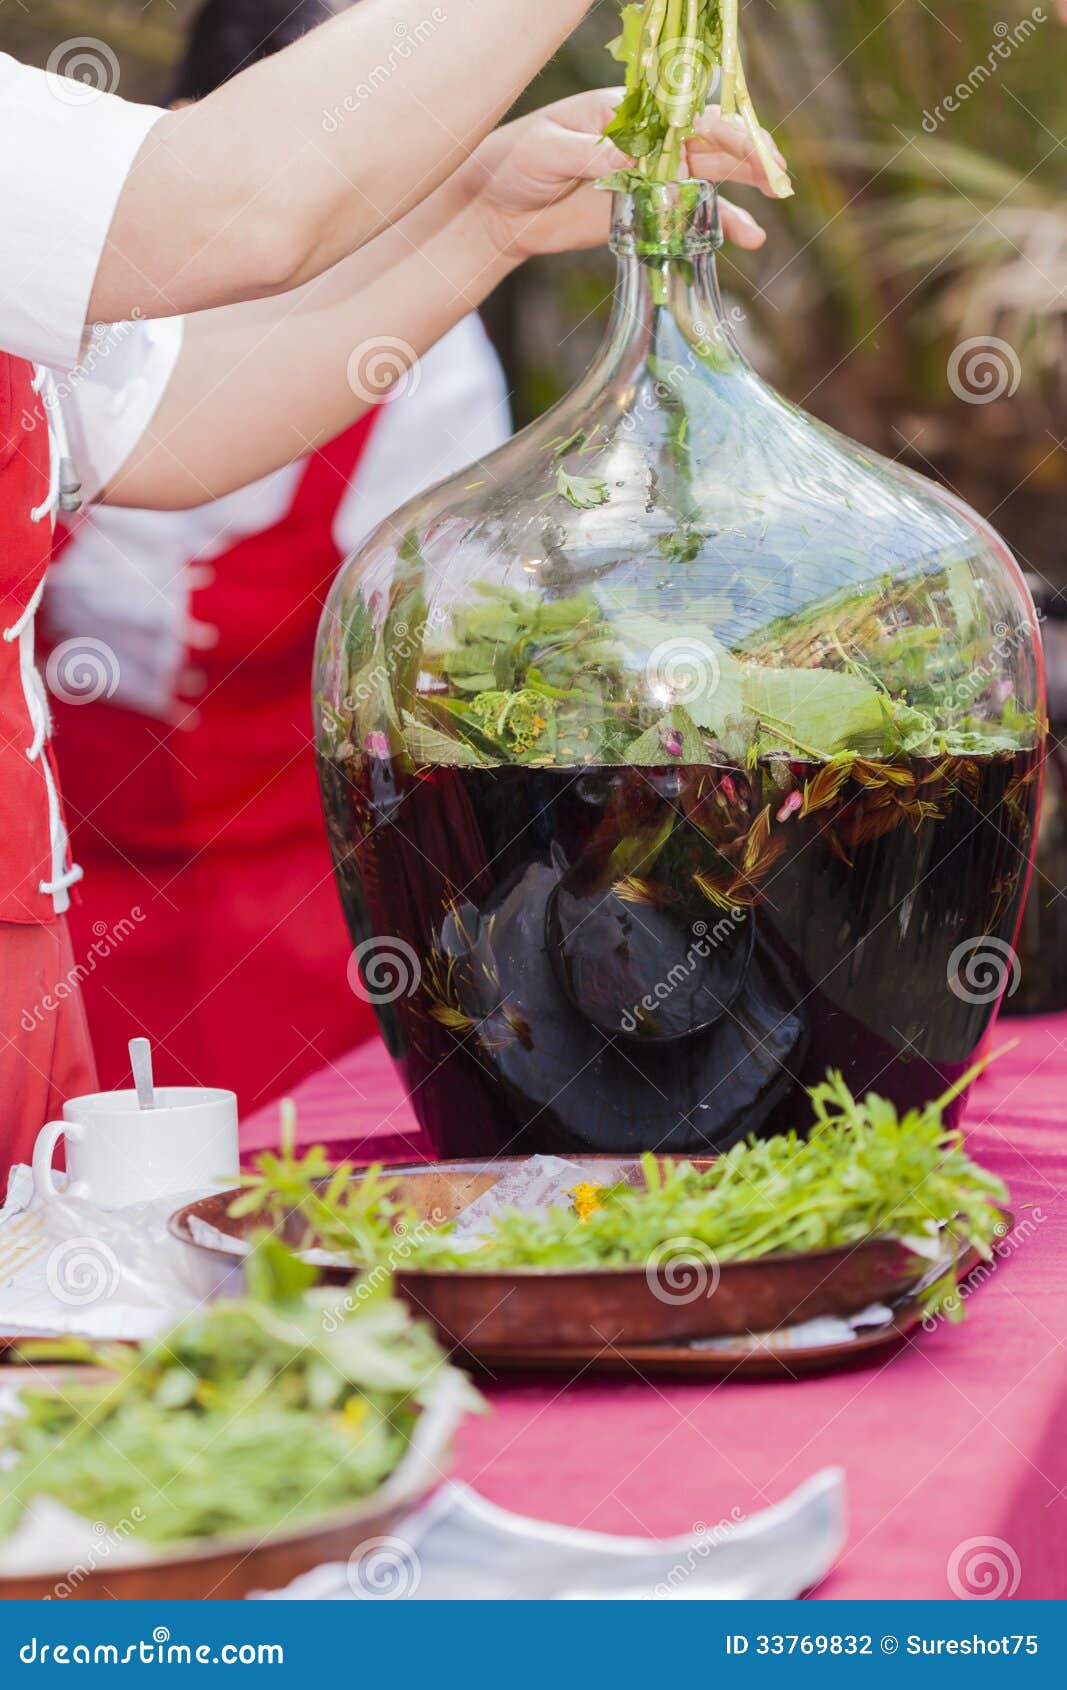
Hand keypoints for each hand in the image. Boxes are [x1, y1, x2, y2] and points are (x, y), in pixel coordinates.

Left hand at [463, 88, 785, 261]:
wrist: (496, 206)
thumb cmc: (517, 160)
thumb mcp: (549, 151)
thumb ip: (591, 154)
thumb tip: (630, 159)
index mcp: (628, 113)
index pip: (685, 116)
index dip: (721, 128)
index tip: (748, 144)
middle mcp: (647, 141)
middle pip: (709, 143)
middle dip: (747, 155)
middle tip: (778, 174)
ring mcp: (648, 177)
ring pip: (708, 178)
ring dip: (743, 186)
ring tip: (775, 198)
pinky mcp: (642, 212)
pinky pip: (687, 218)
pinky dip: (718, 225)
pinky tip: (747, 238)